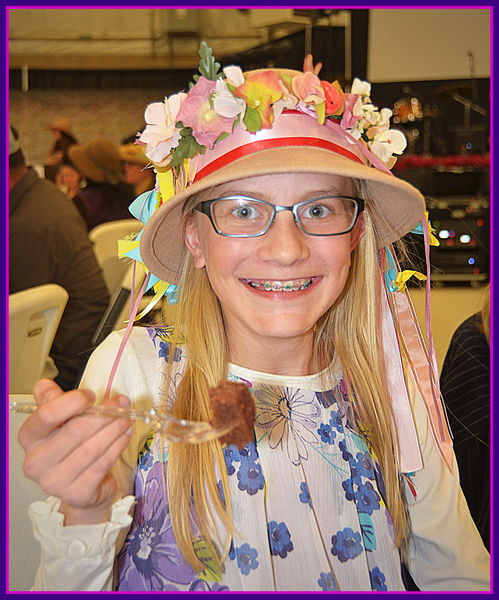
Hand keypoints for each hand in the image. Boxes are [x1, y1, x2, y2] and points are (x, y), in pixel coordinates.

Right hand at [18, 379, 133, 523]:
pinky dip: (118, 446)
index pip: (47, 415)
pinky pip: (102, 464)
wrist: (83, 487)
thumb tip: (45, 384)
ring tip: (127, 419)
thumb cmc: (72, 446)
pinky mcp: (76, 494)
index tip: (91, 395)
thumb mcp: (62, 420)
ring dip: (115, 429)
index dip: (72, 401)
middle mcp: (36, 462)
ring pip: (92, 448)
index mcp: (29, 438)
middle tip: (122, 406)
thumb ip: (56, 400)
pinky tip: (125, 436)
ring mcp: (54, 482)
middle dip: (104, 415)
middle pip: (76, 430)